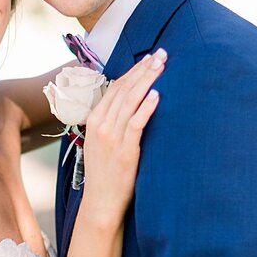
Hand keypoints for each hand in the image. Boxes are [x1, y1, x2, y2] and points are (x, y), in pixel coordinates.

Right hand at [81, 49, 165, 221]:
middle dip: (143, 69)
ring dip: (147, 81)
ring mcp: (111, 138)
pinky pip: (135, 124)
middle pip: (124, 89)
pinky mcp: (124, 151)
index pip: (115, 88)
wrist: (101, 203)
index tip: (149, 58)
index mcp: (94, 120)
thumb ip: (113, 123)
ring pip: (130, 102)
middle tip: (161, 53)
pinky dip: (145, 108)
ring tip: (162, 65)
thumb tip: (132, 105)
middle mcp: (100, 125)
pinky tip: (156, 95)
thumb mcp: (102, 143)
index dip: (133, 71)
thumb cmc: (106, 173)